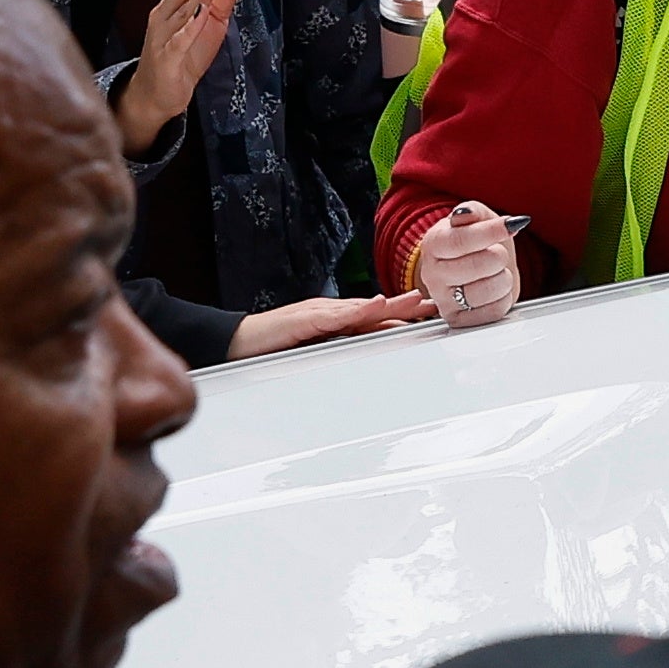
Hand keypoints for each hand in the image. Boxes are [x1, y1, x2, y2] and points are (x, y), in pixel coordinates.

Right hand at [118, 0, 260, 146]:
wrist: (157, 94)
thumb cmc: (185, 54)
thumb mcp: (213, 20)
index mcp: (178, 0)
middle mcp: (167, 10)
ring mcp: (164, 32)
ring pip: (183, 4)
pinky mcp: (167, 56)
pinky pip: (180, 38)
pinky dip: (191, 24)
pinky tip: (202, 11)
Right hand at [231, 289, 445, 354]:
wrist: (233, 342)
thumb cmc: (271, 349)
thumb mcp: (312, 353)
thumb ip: (337, 353)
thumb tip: (364, 365)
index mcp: (334, 322)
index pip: (374, 317)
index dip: (402, 314)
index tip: (429, 315)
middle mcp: (330, 313)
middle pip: (374, 309)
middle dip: (405, 307)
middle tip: (434, 305)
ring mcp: (316, 313)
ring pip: (359, 309)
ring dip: (388, 306)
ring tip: (414, 302)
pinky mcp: (301, 319)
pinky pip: (332, 316)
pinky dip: (354, 311)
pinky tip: (373, 307)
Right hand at [413, 200, 522, 328]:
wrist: (475, 269)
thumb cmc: (475, 243)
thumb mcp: (476, 218)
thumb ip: (472, 211)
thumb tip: (466, 213)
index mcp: (433, 244)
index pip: (461, 240)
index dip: (490, 232)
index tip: (510, 226)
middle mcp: (432, 274)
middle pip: (477, 265)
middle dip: (499, 256)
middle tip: (496, 253)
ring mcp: (443, 300)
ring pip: (487, 290)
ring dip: (503, 278)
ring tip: (496, 272)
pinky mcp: (459, 320)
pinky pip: (493, 312)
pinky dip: (503, 299)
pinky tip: (495, 290)